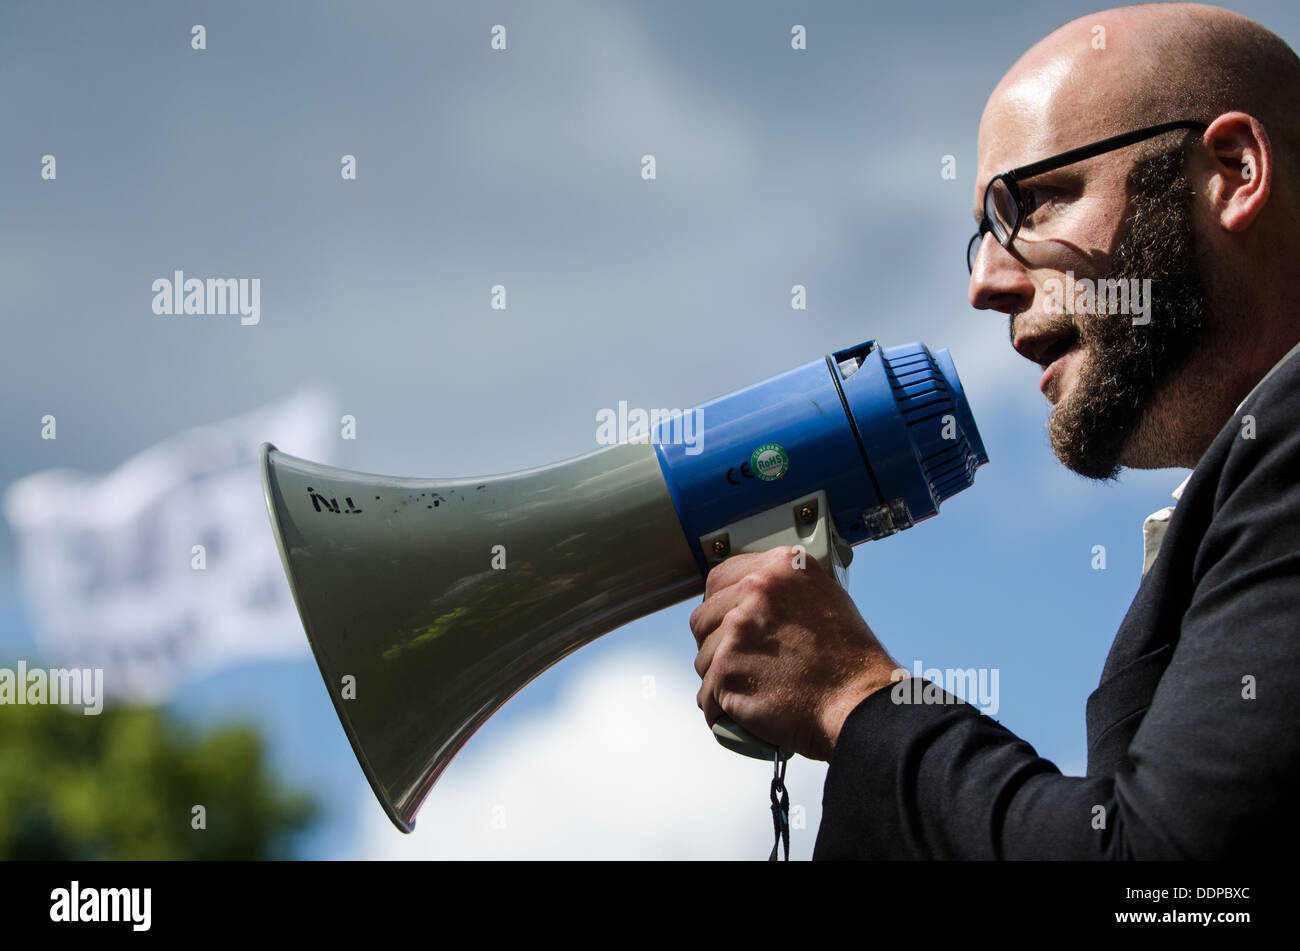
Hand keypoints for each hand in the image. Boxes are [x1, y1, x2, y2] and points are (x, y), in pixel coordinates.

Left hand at [688, 546, 901, 760]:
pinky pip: (707, 694)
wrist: (857, 701)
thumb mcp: (824, 596)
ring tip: (753, 686)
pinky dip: (722, 707)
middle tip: (743, 660)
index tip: (727, 620)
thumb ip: (784, 590)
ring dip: (721, 677)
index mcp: (779, 568)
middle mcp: (755, 592)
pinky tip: (744, 708)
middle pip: (704, 618)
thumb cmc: (849, 660)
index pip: (719, 578)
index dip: (721, 605)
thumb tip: (755, 596)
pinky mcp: (727, 671)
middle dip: (717, 642)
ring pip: (703, 657)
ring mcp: (737, 631)